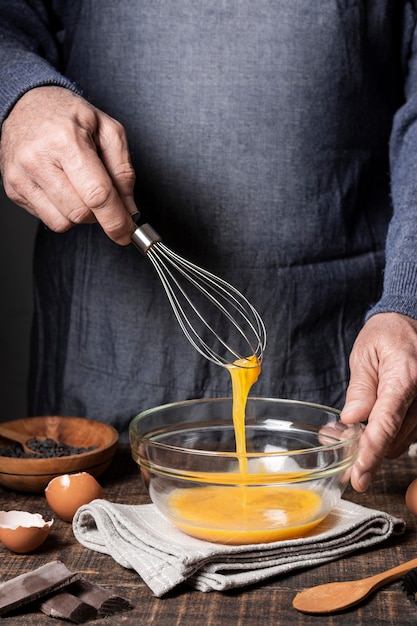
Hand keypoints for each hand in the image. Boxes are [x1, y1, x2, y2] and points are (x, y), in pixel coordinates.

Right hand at [0, 86, 136, 243]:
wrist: (27, 104)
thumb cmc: (69, 116)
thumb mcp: (108, 130)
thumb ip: (123, 172)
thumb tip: (129, 210)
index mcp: (66, 140)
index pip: (97, 194)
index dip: (116, 220)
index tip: (127, 233)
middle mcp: (38, 159)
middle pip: (80, 213)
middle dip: (99, 214)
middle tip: (104, 198)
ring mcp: (21, 176)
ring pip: (63, 222)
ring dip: (80, 214)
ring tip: (79, 188)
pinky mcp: (13, 189)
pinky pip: (47, 219)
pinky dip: (62, 211)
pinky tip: (62, 189)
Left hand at [341, 312, 416, 491]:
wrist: (411, 324)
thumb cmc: (388, 335)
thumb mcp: (365, 354)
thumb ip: (361, 388)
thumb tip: (351, 419)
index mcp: (405, 377)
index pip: (387, 422)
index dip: (372, 451)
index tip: (360, 474)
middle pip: (393, 438)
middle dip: (364, 449)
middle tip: (335, 441)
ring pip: (399, 441)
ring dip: (374, 443)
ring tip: (344, 431)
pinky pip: (405, 435)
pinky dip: (385, 436)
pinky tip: (365, 427)